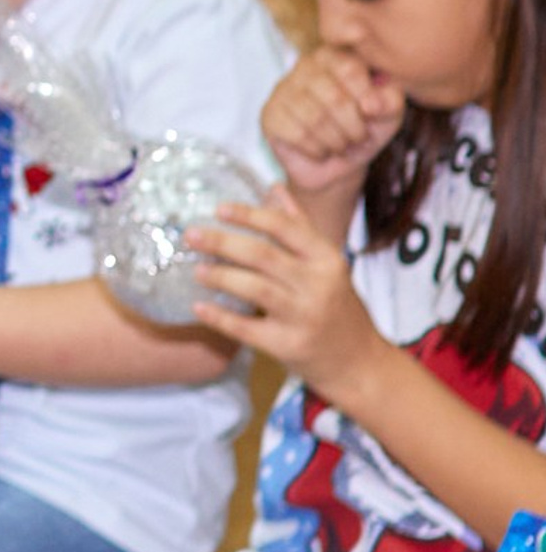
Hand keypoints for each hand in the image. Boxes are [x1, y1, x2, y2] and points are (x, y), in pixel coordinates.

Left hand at [193, 186, 380, 397]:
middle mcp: (318, 285)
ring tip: (196, 270)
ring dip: (221, 277)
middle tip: (192, 235)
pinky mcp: (289, 346)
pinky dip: (221, 317)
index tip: (219, 209)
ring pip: (255, 289)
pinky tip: (199, 308)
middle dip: (223, 242)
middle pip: (263, 256)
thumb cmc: (339, 307)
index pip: (285, 228)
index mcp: (327, 259)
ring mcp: (304, 317)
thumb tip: (274, 188)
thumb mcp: (328, 264)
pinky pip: (248, 329)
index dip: (250, 215)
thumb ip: (300, 227)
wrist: (359, 363)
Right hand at [263, 45, 401, 199]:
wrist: (337, 165)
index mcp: (334, 56)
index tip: (372, 114)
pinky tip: (320, 150)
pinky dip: (317, 150)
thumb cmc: (363, 129)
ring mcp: (283, 89)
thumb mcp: (389, 114)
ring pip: (315, 118)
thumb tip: (370, 104)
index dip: (366, 97)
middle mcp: (305, 66)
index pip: (350, 69)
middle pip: (334, 98)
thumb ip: (390, 101)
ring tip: (341, 145)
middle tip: (358, 138)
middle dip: (353, 127)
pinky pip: (297, 134)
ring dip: (337, 141)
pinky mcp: (270, 115)